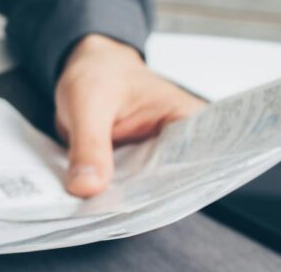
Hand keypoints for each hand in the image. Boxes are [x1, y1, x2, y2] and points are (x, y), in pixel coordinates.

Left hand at [55, 34, 205, 196]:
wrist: (80, 69)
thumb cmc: (96, 73)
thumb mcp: (89, 102)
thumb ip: (90, 144)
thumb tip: (86, 188)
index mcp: (191, 120)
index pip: (200, 163)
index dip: (177, 187)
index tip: (147, 201)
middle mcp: (181, 145)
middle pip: (172, 186)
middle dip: (144, 202)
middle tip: (113, 211)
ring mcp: (157, 160)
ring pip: (147, 194)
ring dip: (124, 203)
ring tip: (99, 209)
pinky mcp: (133, 171)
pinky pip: (125, 193)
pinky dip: (109, 198)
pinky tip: (92, 205)